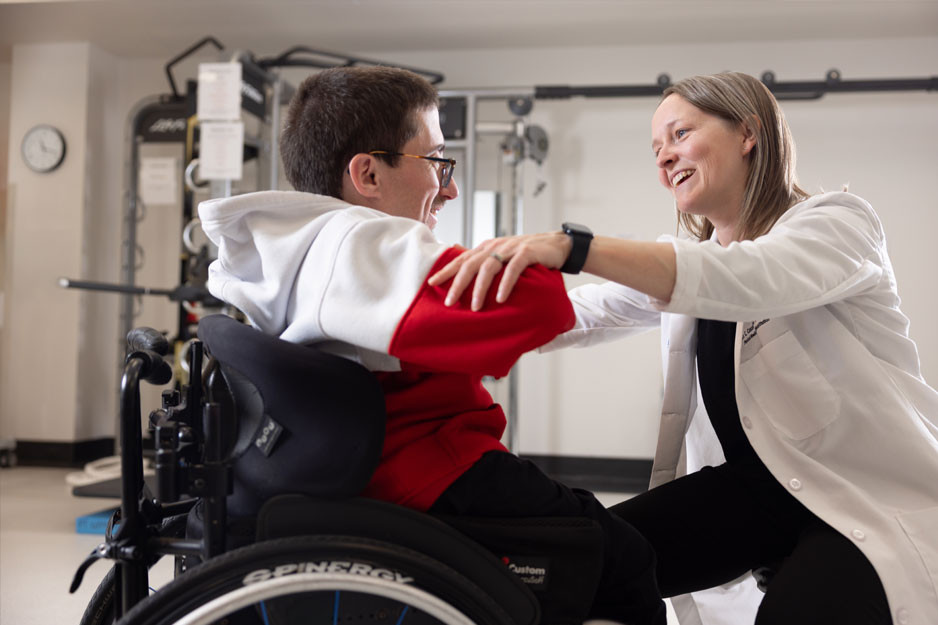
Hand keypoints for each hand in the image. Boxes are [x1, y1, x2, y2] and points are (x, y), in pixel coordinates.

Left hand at [428, 232, 571, 310]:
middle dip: (457, 284)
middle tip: (449, 303)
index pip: (461, 259)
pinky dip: (505, 284)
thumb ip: (486, 264)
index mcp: (487, 248)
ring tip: (475, 307)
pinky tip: (500, 298)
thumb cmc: (527, 255)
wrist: (557, 245)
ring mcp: (511, 248)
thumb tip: (466, 277)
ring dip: (480, 288)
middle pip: (470, 264)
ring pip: (489, 267)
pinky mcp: (527, 252)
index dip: (446, 270)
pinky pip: (513, 268)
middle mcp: (495, 246)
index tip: (431, 283)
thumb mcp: (503, 257)